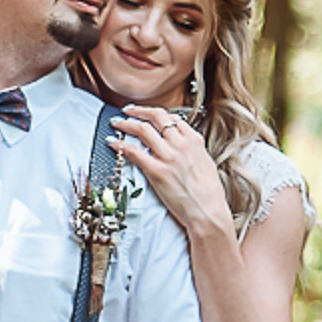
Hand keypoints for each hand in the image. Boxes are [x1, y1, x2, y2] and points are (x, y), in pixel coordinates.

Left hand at [111, 108, 230, 241]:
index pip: (172, 118)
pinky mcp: (157, 171)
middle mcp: (181, 144)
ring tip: (116, 123)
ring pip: (143, 130)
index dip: (155, 113)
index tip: (146, 114)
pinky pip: (134, 152)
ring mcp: (169, 157)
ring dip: (126, 123)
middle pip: (156, 117)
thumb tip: (181, 143)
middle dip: (138, 111)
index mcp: (194, 140)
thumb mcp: (205, 162)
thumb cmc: (208, 192)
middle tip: (127, 110)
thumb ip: (191, 149)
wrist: (208, 211)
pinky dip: (120, 145)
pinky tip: (112, 143)